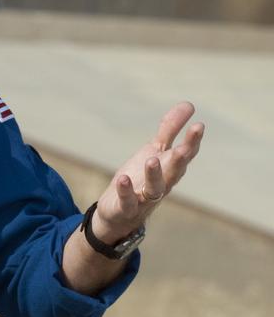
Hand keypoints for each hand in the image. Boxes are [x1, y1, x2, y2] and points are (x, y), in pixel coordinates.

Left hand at [92, 101, 204, 242]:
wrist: (118, 212)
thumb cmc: (141, 178)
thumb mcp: (154, 151)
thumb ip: (170, 129)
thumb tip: (189, 104)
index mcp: (170, 168)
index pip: (185, 154)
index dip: (192, 142)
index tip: (199, 125)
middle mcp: (162, 183)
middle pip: (175, 172)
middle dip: (180, 160)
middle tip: (184, 148)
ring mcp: (145, 197)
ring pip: (154, 188)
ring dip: (154, 175)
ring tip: (151, 160)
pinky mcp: (126, 208)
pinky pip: (128, 201)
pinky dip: (126, 191)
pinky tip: (123, 179)